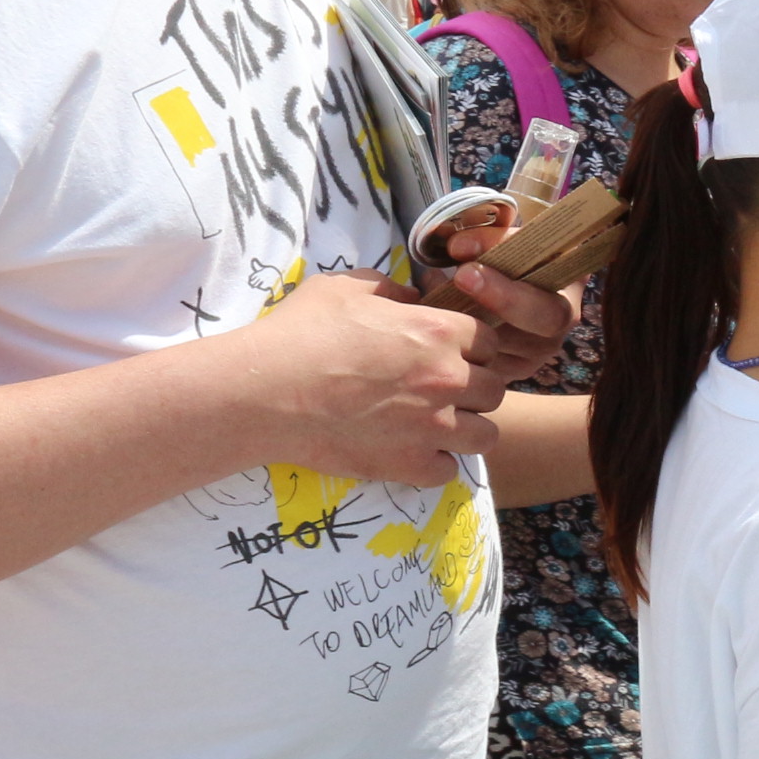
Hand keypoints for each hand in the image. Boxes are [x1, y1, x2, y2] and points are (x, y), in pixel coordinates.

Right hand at [227, 270, 506, 485]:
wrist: (264, 391)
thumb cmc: (300, 332)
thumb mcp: (346, 288)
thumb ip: (391, 289)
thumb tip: (414, 297)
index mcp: (440, 332)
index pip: (490, 342)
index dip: (471, 348)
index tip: (448, 353)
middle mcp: (448, 380)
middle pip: (494, 389)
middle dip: (472, 389)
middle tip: (438, 390)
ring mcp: (434, 427)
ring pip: (485, 435)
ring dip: (466, 429)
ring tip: (434, 425)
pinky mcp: (411, 465)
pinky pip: (448, 470)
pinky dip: (433, 463)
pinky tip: (409, 450)